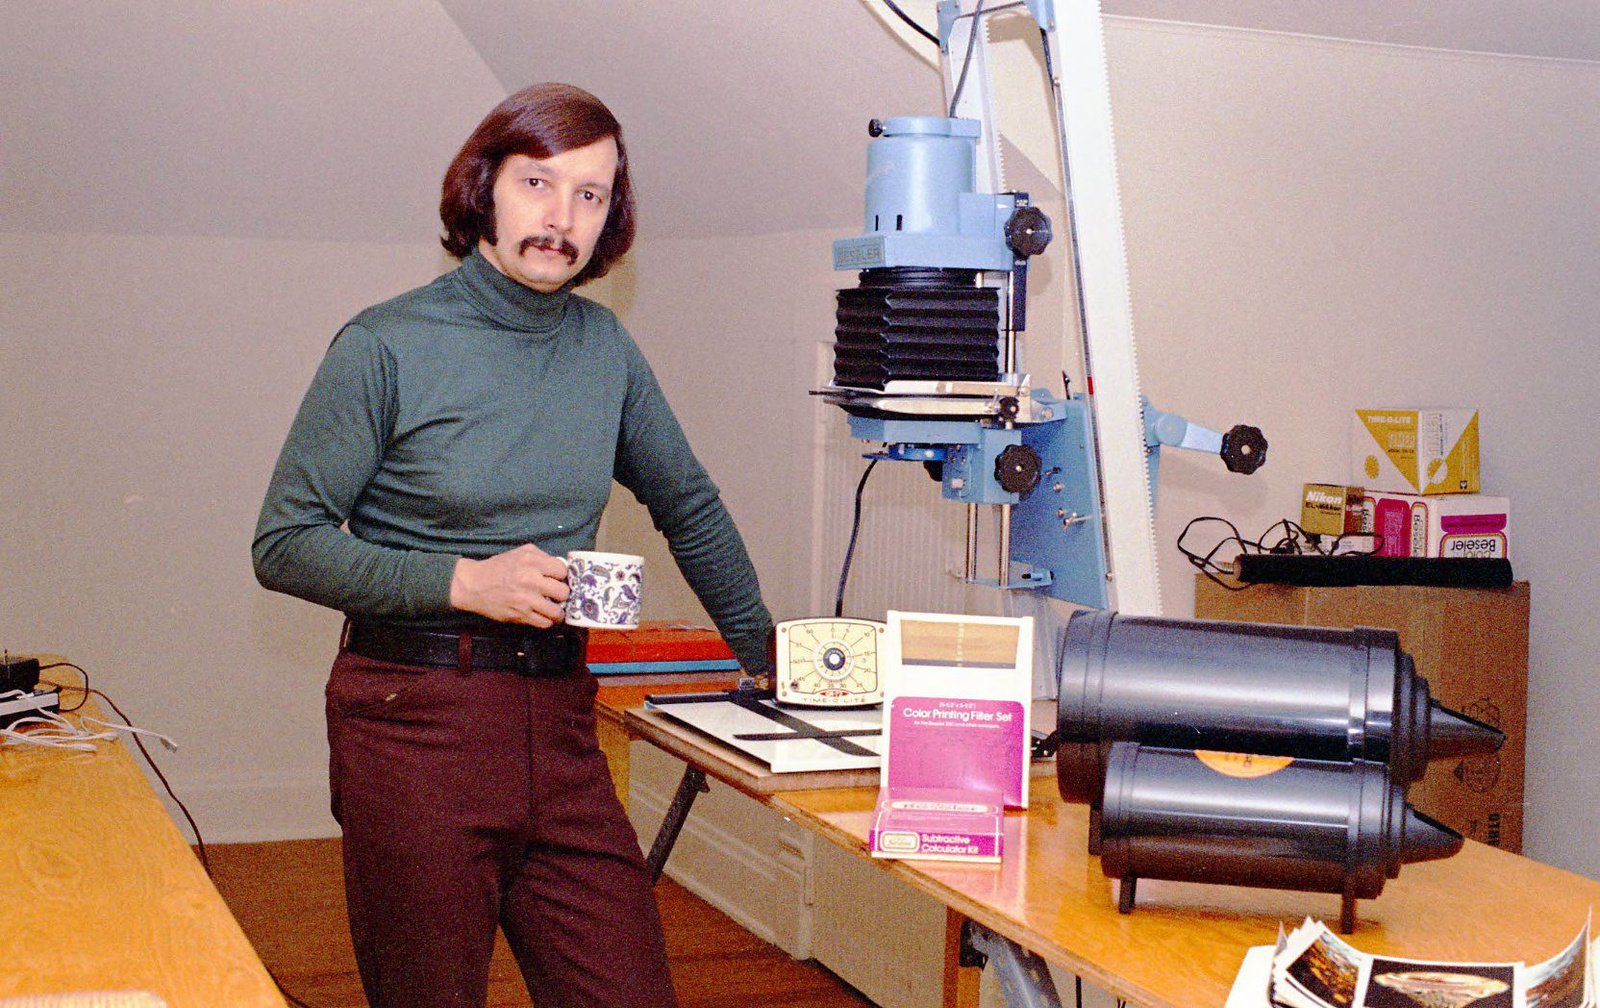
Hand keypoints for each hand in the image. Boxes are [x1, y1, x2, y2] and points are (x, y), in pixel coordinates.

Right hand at [450, 544, 569, 627]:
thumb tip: (561, 568)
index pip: (562, 571)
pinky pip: (544, 623)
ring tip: (553, 609)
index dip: (560, 576)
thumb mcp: (520, 553)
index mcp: (531, 562)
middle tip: (556, 595)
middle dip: (561, 594)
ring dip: (557, 611)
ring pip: (557, 612)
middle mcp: (530, 580)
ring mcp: (526, 600)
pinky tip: (542, 615)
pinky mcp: (520, 615)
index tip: (556, 579)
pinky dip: (546, 621)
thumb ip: (542, 557)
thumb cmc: (499, 568)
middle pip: (563, 592)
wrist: (474, 585)